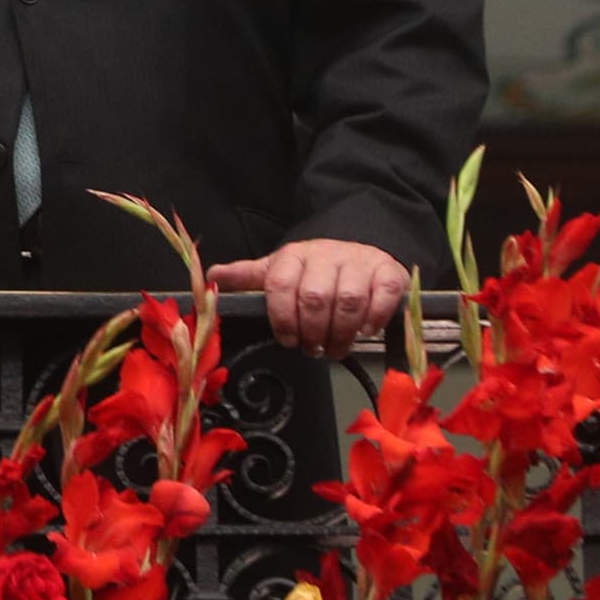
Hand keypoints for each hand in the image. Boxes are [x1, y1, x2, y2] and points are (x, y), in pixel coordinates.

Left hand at [206, 239, 416, 356]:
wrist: (361, 251)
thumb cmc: (315, 270)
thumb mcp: (279, 270)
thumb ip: (248, 277)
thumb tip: (210, 277)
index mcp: (294, 255)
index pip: (281, 284)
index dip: (282, 317)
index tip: (288, 340)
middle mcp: (327, 254)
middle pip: (316, 296)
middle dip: (313, 331)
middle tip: (313, 349)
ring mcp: (360, 261)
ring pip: (349, 299)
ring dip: (342, 332)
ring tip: (336, 347)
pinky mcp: (389, 271)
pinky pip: (383, 295)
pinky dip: (373, 318)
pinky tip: (364, 331)